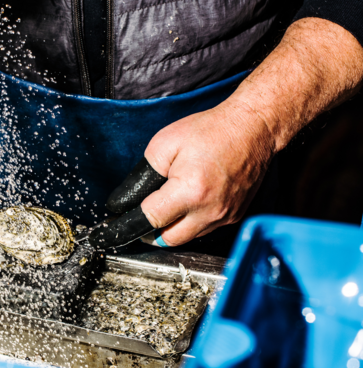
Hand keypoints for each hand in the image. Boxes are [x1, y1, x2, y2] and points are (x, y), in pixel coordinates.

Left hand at [89, 99, 273, 247]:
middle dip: (149, 231)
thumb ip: (141, 177)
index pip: (149, 220)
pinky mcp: (234, 216)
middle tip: (138, 217)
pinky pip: (204, 230)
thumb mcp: (164, 145)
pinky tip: (185, 205)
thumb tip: (125, 202)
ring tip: (163, 208)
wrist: (253, 128)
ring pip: (186, 237)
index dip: (128, 222)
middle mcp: (209, 211)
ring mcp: (225, 216)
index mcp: (189, 192)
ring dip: (171, 228)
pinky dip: (190, 223)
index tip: (114, 225)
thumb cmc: (210, 131)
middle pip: (168, 239)